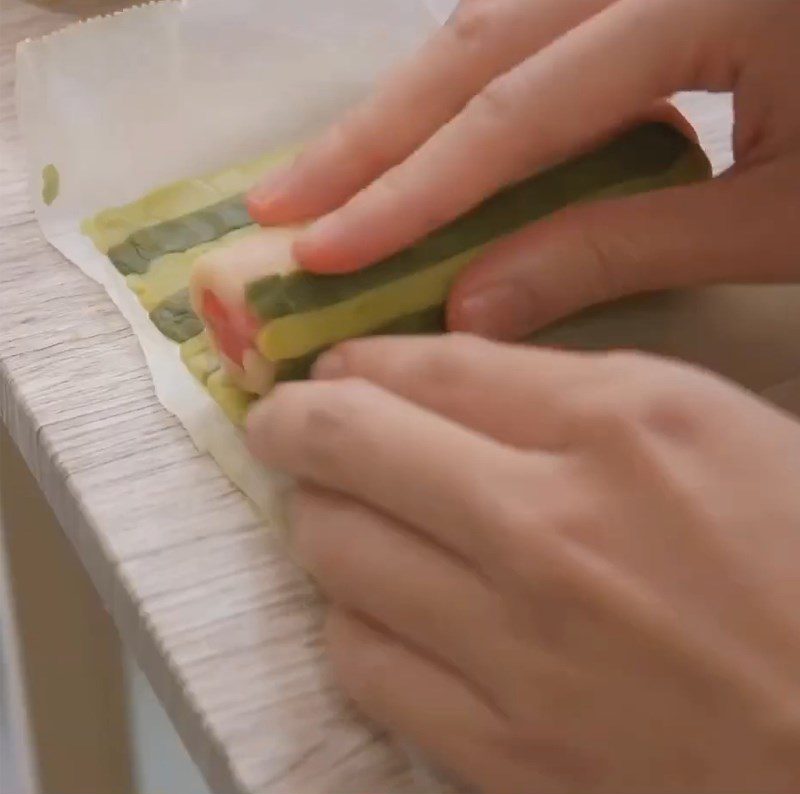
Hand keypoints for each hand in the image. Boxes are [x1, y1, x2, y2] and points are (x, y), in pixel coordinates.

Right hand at [247, 0, 799, 340]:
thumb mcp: (779, 222)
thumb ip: (615, 249)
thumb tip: (472, 305)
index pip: (516, 117)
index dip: (407, 191)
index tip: (317, 250)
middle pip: (476, 44)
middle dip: (367, 137)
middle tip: (273, 204)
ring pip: (492, 21)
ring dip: (403, 107)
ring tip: (326, 176)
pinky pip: (532, 20)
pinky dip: (468, 84)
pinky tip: (424, 133)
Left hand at [247, 334, 799, 793]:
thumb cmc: (798, 563)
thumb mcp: (709, 430)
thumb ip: (575, 391)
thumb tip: (448, 381)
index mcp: (620, 428)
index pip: (434, 368)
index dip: (361, 361)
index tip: (332, 369)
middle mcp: (548, 528)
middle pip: (351, 446)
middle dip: (292, 423)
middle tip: (280, 422)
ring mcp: (515, 648)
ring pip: (335, 553)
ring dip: (317, 517)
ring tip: (329, 508)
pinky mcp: (502, 751)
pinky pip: (363, 663)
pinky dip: (350, 619)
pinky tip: (374, 606)